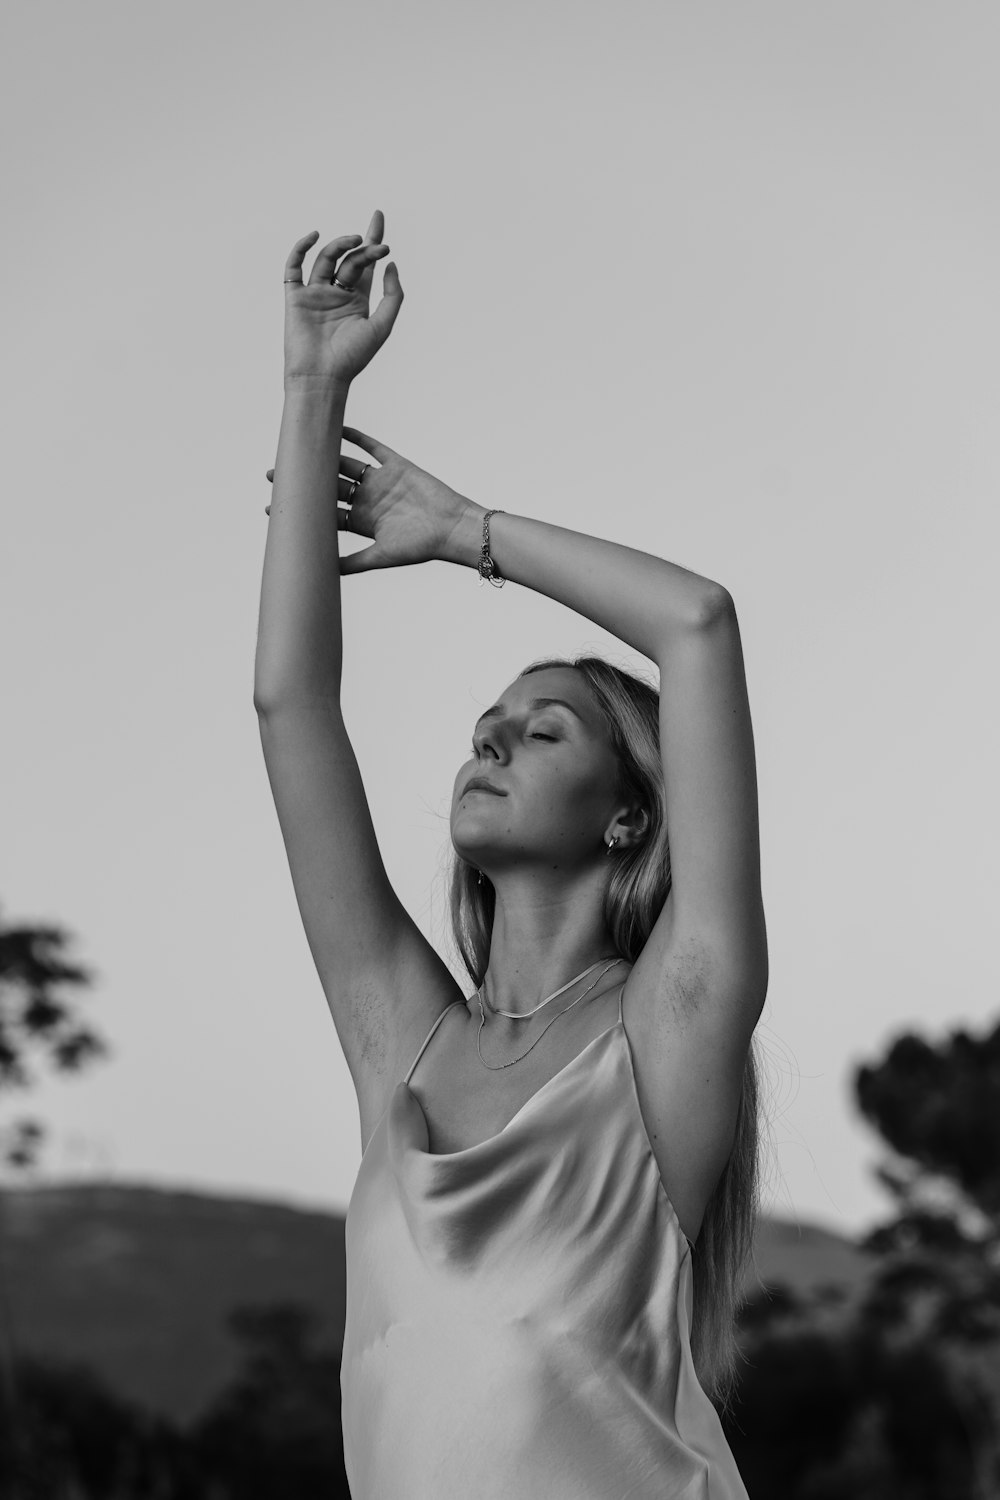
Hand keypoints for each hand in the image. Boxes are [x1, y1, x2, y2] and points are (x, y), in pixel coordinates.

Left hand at [265, 426, 478, 571]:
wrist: (453, 528)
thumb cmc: (420, 547)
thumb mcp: (380, 557)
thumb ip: (351, 563)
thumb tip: (321, 573)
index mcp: (363, 523)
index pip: (326, 515)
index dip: (303, 512)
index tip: (275, 507)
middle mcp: (369, 501)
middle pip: (330, 488)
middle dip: (304, 483)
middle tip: (273, 475)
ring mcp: (382, 482)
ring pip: (346, 466)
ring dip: (322, 459)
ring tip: (297, 451)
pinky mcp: (397, 465)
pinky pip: (374, 447)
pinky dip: (357, 437)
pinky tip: (336, 429)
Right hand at [282, 210, 402, 384]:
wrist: (321, 376)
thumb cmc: (353, 357)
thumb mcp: (382, 326)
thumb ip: (392, 295)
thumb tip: (391, 264)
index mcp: (358, 300)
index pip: (366, 263)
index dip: (373, 239)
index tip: (379, 216)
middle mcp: (337, 294)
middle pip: (350, 259)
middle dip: (364, 248)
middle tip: (377, 245)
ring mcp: (316, 293)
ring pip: (326, 258)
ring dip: (340, 245)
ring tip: (355, 241)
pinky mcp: (296, 297)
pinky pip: (294, 267)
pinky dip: (301, 248)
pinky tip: (314, 236)